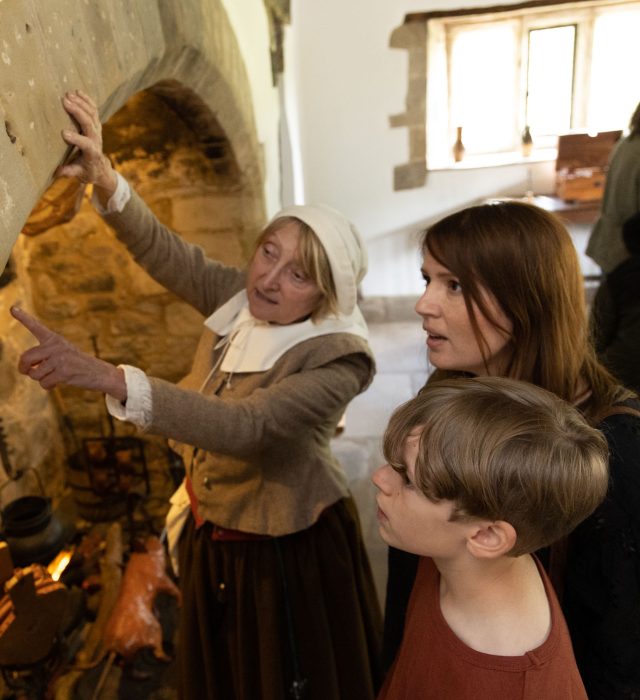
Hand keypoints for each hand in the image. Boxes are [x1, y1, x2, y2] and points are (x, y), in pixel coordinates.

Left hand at [11, 306, 126, 401]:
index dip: (23, 317)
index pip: (36, 327)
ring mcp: (60, 359)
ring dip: (40, 379)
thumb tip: (26, 370)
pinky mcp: (64, 372)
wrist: (100, 373)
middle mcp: (56, 346)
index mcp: (55, 339)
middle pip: (26, 358)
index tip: (12, 308)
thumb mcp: (62, 354)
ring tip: (53, 376)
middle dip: (23, 368)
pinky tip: (58, 382)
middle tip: (26, 372)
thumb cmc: (77, 364)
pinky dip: (48, 386)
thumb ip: (43, 356)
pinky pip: (44, 383)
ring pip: (34, 374)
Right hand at [56, 90, 116, 202]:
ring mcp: (98, 131)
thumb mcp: (79, 174)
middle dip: (78, 113)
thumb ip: (70, 171)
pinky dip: (87, 100)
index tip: (64, 133)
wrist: (100, 167)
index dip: (77, 139)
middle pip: (90, 124)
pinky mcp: (96, 125)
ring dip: (81, 103)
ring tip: (68, 95)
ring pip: (92, 114)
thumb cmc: (87, 171)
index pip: (87, 145)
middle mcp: (97, 140)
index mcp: (93, 153)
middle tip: (65, 102)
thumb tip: (57, 172)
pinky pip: (94, 110)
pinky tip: (78, 92)